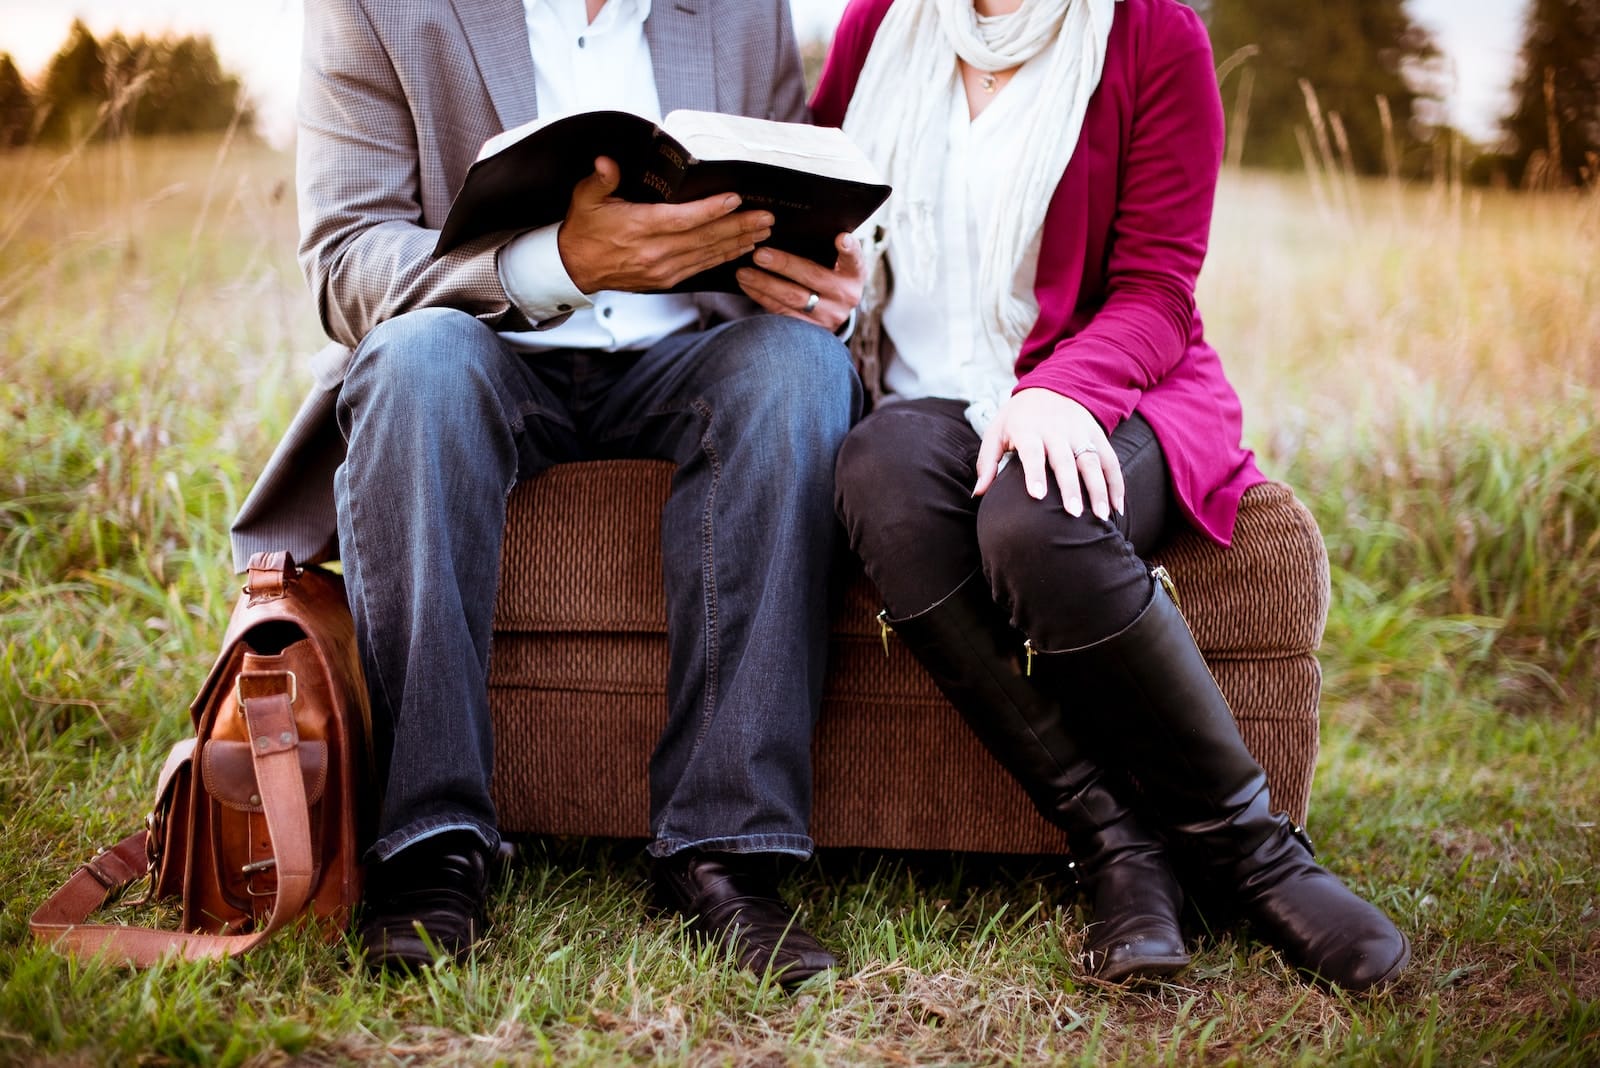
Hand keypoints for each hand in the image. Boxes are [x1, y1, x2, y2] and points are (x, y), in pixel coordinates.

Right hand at [556, 157, 774, 292]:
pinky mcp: (666, 280)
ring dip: (738, 243)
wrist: (575, 267)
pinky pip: (701, 268)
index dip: (711, 210)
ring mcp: (663, 269)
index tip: (735, 199)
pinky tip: (741, 249)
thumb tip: (606, 162)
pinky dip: (724, 258)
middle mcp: (655, 252)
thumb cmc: (585, 229)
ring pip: (708, 255)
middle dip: (739, 227)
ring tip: (763, 232)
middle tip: (766, 217)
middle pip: (705, 238)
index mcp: (639, 228)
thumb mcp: (585, 197)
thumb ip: (601, 179)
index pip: (683, 219)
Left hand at [733, 232, 865, 331]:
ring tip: (743, 272)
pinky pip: (781, 312)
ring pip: (793, 299)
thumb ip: (825, 249)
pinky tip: (747, 285)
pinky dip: (762, 297)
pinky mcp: (809, 330)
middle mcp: (845, 296)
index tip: (840, 238)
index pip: (854, 259)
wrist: (832, 312)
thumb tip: (793, 226)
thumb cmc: (830, 275)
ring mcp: (828, 316)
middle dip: (784, 265)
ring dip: (765, 284)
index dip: (849, 249)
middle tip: (759, 255)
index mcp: (853, 274)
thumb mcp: (836, 264)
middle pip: (813, 277)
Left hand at [972, 388, 1125, 519]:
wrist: (1052, 386)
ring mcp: (1080, 432)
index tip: (1038, 496)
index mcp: (1029, 429)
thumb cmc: (1018, 417)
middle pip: (1065, 461)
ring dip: (1099, 489)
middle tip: (1073, 514)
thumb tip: (978, 493)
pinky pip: (1110, 460)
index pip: (1033, 452)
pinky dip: (1116, 483)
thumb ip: (987, 462)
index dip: (1035, 473)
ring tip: (1101, 516)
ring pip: (1092, 461)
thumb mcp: (996, 432)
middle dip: (1070, 488)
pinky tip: (1116, 507)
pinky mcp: (1097, 435)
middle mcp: (1057, 431)